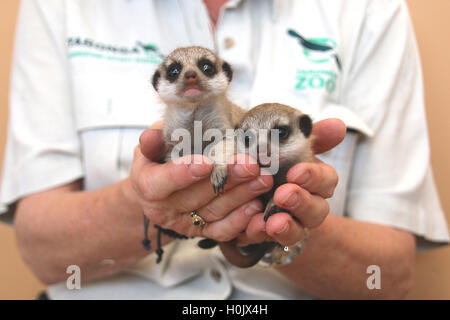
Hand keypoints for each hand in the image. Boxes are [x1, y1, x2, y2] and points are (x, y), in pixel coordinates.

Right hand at [130, 122, 273, 241]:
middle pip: (195, 197)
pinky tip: (256, 205)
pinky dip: (240, 220)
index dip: (182, 174)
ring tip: (261, 179)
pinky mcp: (202, 231)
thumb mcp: (153, 144)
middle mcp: (164, 209)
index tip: (207, 162)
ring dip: (241, 196)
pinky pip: (221, 231)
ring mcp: (184, 223)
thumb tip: (151, 135)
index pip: (160, 183)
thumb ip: (154, 140)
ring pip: (213, 212)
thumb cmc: (160, 159)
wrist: (162, 188)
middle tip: (250, 164)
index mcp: (146, 185)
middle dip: (226, 179)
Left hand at [237, 118, 345, 246]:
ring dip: (286, 226)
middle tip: (283, 194)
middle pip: (317, 210)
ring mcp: (289, 224)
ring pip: (296, 231)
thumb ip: (313, 136)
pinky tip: (253, 226)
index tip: (297, 172)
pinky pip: (266, 240)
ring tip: (272, 222)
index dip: (315, 177)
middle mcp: (307, 205)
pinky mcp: (266, 235)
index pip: (327, 180)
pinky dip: (260, 233)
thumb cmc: (277, 162)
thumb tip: (338, 125)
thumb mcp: (291, 145)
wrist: (250, 187)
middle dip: (301, 202)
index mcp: (314, 181)